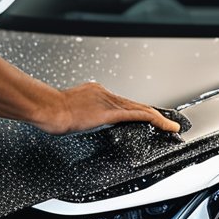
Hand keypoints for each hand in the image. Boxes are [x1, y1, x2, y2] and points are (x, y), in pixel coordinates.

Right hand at [35, 82, 182, 135]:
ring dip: (158, 117)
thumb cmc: (51, 111)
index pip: (122, 102)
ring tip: (170, 125)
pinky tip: (164, 124)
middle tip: (166, 121)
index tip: (146, 116)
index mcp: (95, 92)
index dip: (137, 109)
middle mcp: (105, 93)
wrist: (48, 108)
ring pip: (140, 108)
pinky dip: (155, 119)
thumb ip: (80, 114)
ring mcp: (109, 101)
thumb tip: (81, 121)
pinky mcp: (110, 112)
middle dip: (152, 113)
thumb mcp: (69, 110)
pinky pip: (138, 114)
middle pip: (135, 104)